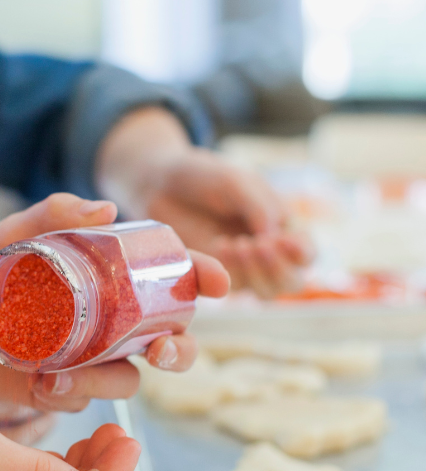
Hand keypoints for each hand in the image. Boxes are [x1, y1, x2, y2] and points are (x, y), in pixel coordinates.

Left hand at [0, 193, 229, 414]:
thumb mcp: (7, 236)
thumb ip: (50, 216)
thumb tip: (104, 208)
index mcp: (99, 275)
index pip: (165, 276)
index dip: (200, 276)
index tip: (218, 281)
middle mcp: (100, 319)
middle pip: (166, 337)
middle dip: (179, 349)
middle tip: (163, 350)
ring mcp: (81, 355)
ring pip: (129, 377)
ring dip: (113, 379)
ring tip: (65, 372)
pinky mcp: (56, 386)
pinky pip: (86, 398)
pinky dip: (73, 394)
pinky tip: (41, 384)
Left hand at [94, 107, 312, 298]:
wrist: (163, 183)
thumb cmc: (206, 177)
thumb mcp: (237, 183)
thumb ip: (259, 208)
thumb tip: (273, 240)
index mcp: (282, 227)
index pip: (307, 252)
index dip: (302, 252)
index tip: (283, 239)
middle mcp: (268, 252)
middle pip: (292, 281)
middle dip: (279, 268)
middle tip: (256, 244)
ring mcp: (243, 268)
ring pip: (267, 293)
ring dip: (257, 273)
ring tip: (235, 243)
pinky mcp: (216, 275)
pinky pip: (234, 287)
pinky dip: (231, 270)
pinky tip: (220, 244)